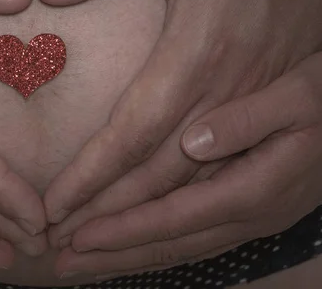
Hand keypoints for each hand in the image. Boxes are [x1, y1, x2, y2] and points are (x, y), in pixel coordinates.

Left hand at [33, 0, 321, 246]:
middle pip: (169, 176)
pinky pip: (235, 174)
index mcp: (206, 45)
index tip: (53, 206)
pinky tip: (160, 229)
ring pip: (205, 186)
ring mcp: (263, 101)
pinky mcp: (276, 103)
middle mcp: (237, 86)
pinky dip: (193, 209)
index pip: (137, 132)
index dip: (93, 175)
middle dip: (115, 219)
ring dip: (150, 227)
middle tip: (64, 250)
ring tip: (98, 254)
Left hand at [50, 51, 321, 277]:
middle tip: (60, 264)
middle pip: (169, 242)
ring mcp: (251, 218)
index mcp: (257, 184)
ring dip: (127, 257)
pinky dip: (154, 247)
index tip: (76, 233)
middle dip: (112, 254)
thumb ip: (249, 120)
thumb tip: (195, 142)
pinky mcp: (248, 211)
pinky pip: (193, 238)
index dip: (123, 227)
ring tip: (81, 264)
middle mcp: (250, 214)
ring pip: (178, 247)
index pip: (174, 214)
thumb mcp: (303, 95)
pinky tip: (128, 249)